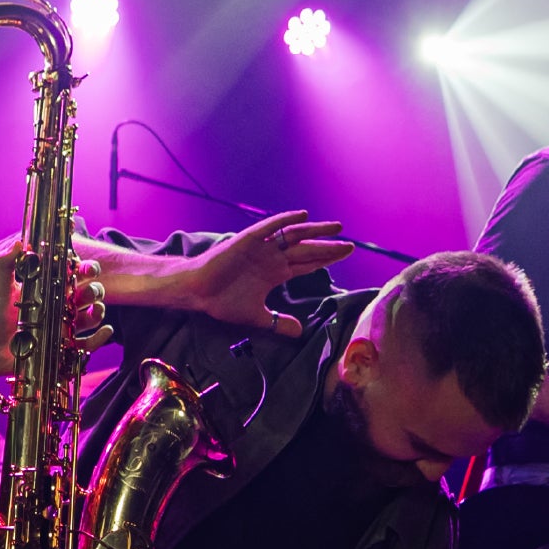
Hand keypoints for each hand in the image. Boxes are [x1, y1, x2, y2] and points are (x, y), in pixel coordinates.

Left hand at [0, 248, 111, 377]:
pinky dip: (100, 337)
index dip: (83, 267)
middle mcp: (60, 305)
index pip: (73, 273)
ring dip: (98, 310)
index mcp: (48, 287)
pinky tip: (105, 330)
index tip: (82, 266)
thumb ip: (6, 265)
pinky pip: (87, 343)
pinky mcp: (63, 346)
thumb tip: (20, 243)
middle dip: (93, 289)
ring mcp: (64, 325)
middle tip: (87, 291)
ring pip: (91, 315)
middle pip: (88, 292)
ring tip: (94, 309)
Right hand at [181, 212, 353, 338]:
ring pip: (293, 236)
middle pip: (306, 249)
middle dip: (329, 248)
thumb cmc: (223, 301)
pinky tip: (302, 216)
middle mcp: (272, 257)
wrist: (197, 292)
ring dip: (315, 231)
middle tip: (351, 246)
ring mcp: (261, 247)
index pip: (307, 264)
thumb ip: (278, 322)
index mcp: (275, 272)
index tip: (345, 256)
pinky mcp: (247, 241)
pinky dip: (284, 220)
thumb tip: (300, 333)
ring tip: (337, 227)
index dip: (326, 260)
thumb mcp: (257, 317)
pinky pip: (268, 228)